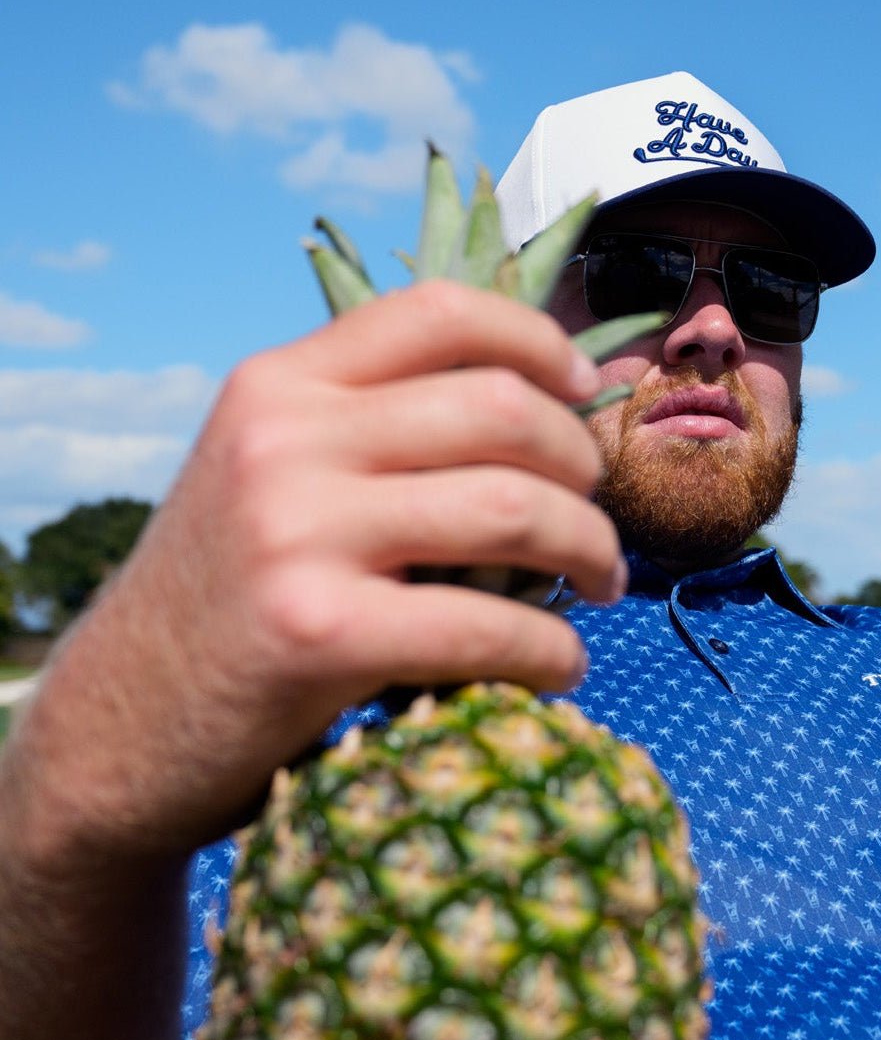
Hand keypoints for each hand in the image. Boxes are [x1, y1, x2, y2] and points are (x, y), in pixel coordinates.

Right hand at [4, 280, 622, 866]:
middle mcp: (283, 439)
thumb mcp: (274, 478)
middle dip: (584, 466)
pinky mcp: (317, 632)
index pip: (439, 310)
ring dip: (590, 550)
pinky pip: (488, 626)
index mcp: (280, 385)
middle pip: (502, 409)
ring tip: (600, 584)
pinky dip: (552, 651)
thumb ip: (378, 432)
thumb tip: (554, 400)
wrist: (121, 729)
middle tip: (598, 519)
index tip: (585, 388)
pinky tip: (562, 667)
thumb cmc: (231, 600)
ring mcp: (294, 532)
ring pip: (513, 507)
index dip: (539, 341)